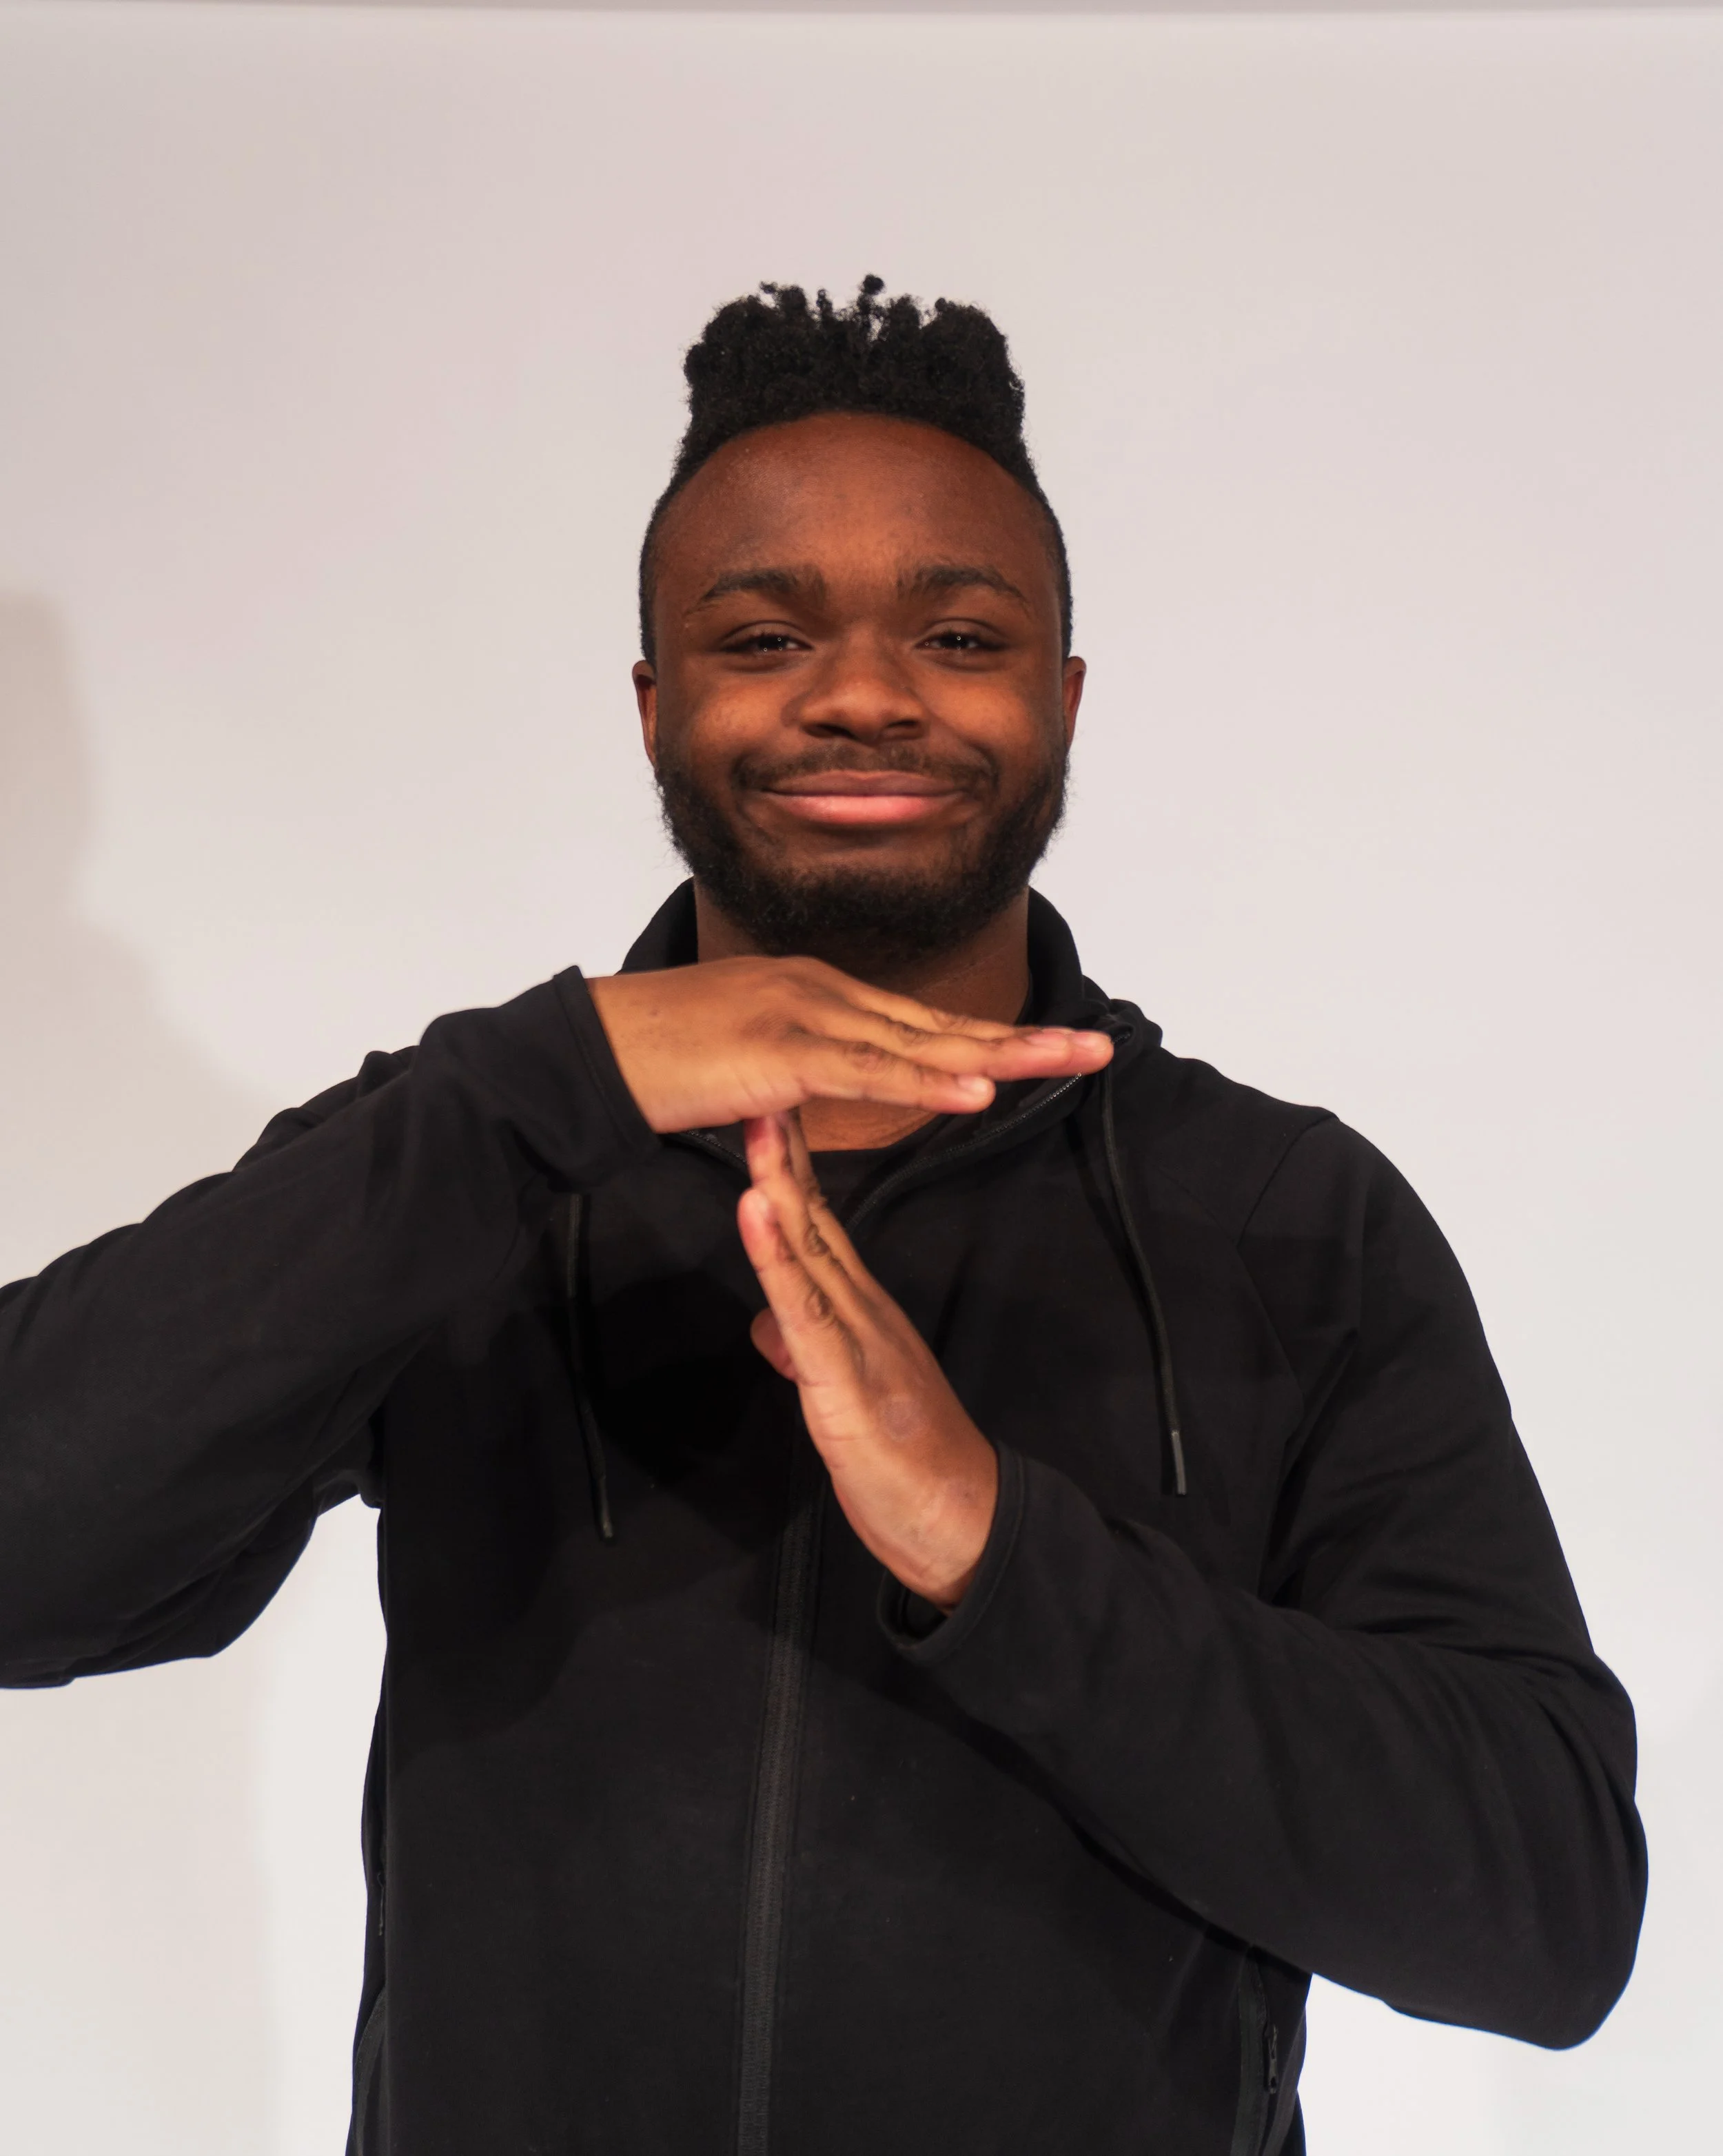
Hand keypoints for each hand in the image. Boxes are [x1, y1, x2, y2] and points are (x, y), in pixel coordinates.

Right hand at [588, 957, 1111, 1135]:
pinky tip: (976, 1090)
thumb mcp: (748, 1070)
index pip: (923, 1022)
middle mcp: (823, 992)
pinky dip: (926, 1078)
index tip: (1052, 1049)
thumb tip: (815, 1105)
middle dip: (1024, 1037)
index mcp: (819, 996)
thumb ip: (794, 1081)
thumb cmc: (659, 1065)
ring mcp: (803, 1012)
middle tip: (1098, 1049)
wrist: (593, 1052)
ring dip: (999, 1053)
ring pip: (921, 1039)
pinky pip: (867, 1068)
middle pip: (942, 1021)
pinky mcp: (779, 1047)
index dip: (990, 1039)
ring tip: (1067, 1062)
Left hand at [737, 1110, 997, 1611]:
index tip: (769, 1111)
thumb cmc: (906, 1464)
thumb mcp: (841, 1398)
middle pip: (816, 1220)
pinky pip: (804, 1310)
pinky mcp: (846, 1381)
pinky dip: (776, 1258)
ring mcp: (858, 1340)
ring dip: (780, 1185)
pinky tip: (756, 1212)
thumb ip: (807, 1351)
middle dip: (784, 1152)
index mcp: (862, 1312)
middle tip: (762, 1082)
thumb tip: (768, 1325)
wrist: (962, 1524)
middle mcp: (863, 1311)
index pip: (820, 1227)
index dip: (791, 1168)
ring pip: (812, 1252)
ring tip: (758, 1123)